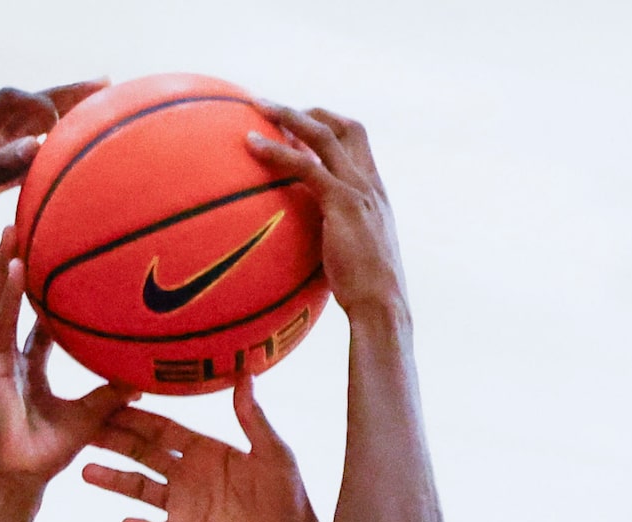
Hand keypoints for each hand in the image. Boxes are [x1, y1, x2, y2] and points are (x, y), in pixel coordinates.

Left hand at [0, 80, 104, 290]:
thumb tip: (36, 143)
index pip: (12, 101)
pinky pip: (19, 162)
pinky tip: (62, 169)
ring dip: (57, 123)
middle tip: (106, 86)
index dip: (43, 100)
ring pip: (24, 133)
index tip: (69, 123)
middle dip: (63, 96)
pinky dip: (43, 156)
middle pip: (24, 108)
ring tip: (92, 121)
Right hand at [0, 228, 132, 487]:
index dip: (37, 289)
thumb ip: (113, 392)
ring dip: (1, 265)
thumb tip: (147, 377)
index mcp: (27, 364)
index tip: (49, 257)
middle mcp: (7, 355)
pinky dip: (5, 294)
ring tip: (11, 229)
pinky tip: (12, 267)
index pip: (32, 317)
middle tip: (23, 223)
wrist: (21, 479)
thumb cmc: (50, 452)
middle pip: (8, 298)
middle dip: (12, 262)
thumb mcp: (90, 414)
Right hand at [83, 369, 316, 521]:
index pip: (162, 429)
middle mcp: (188, 477)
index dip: (136, 416)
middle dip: (113, 440)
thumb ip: (253, 418)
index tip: (109, 399)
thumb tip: (244, 375)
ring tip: (85, 471)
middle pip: (142, 454)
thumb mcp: (274, 455)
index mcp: (206, 452)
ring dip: (113, 481)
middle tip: (82, 427)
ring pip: (139, 490)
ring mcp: (182, 510)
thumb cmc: (290, 503)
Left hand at [245, 104, 403, 316]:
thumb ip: (336, 245)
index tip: (303, 125)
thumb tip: (308, 254)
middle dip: (311, 111)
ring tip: (255, 107)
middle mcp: (371, 185)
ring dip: (288, 115)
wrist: (382, 305)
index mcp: (376, 195)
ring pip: (323, 136)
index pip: (359, 145)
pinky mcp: (342, 202)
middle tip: (274, 108)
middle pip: (346, 128)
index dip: (332, 127)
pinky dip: (277, 151)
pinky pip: (304, 166)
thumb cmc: (365, 298)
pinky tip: (249, 145)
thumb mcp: (352, 262)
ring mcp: (358, 190)